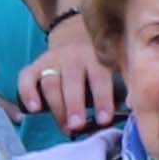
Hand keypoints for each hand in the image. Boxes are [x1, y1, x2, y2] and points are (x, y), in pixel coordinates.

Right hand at [29, 14, 115, 132]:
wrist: (74, 32)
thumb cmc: (99, 60)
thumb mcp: (113, 63)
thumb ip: (122, 82)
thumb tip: (132, 105)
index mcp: (96, 56)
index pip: (99, 77)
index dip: (102, 99)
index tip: (104, 120)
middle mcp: (73, 56)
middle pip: (71, 81)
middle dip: (74, 105)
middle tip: (77, 126)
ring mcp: (52, 60)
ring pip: (50, 83)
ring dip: (56, 107)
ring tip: (65, 127)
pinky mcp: (35, 65)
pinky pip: (26, 77)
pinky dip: (27, 93)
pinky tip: (33, 109)